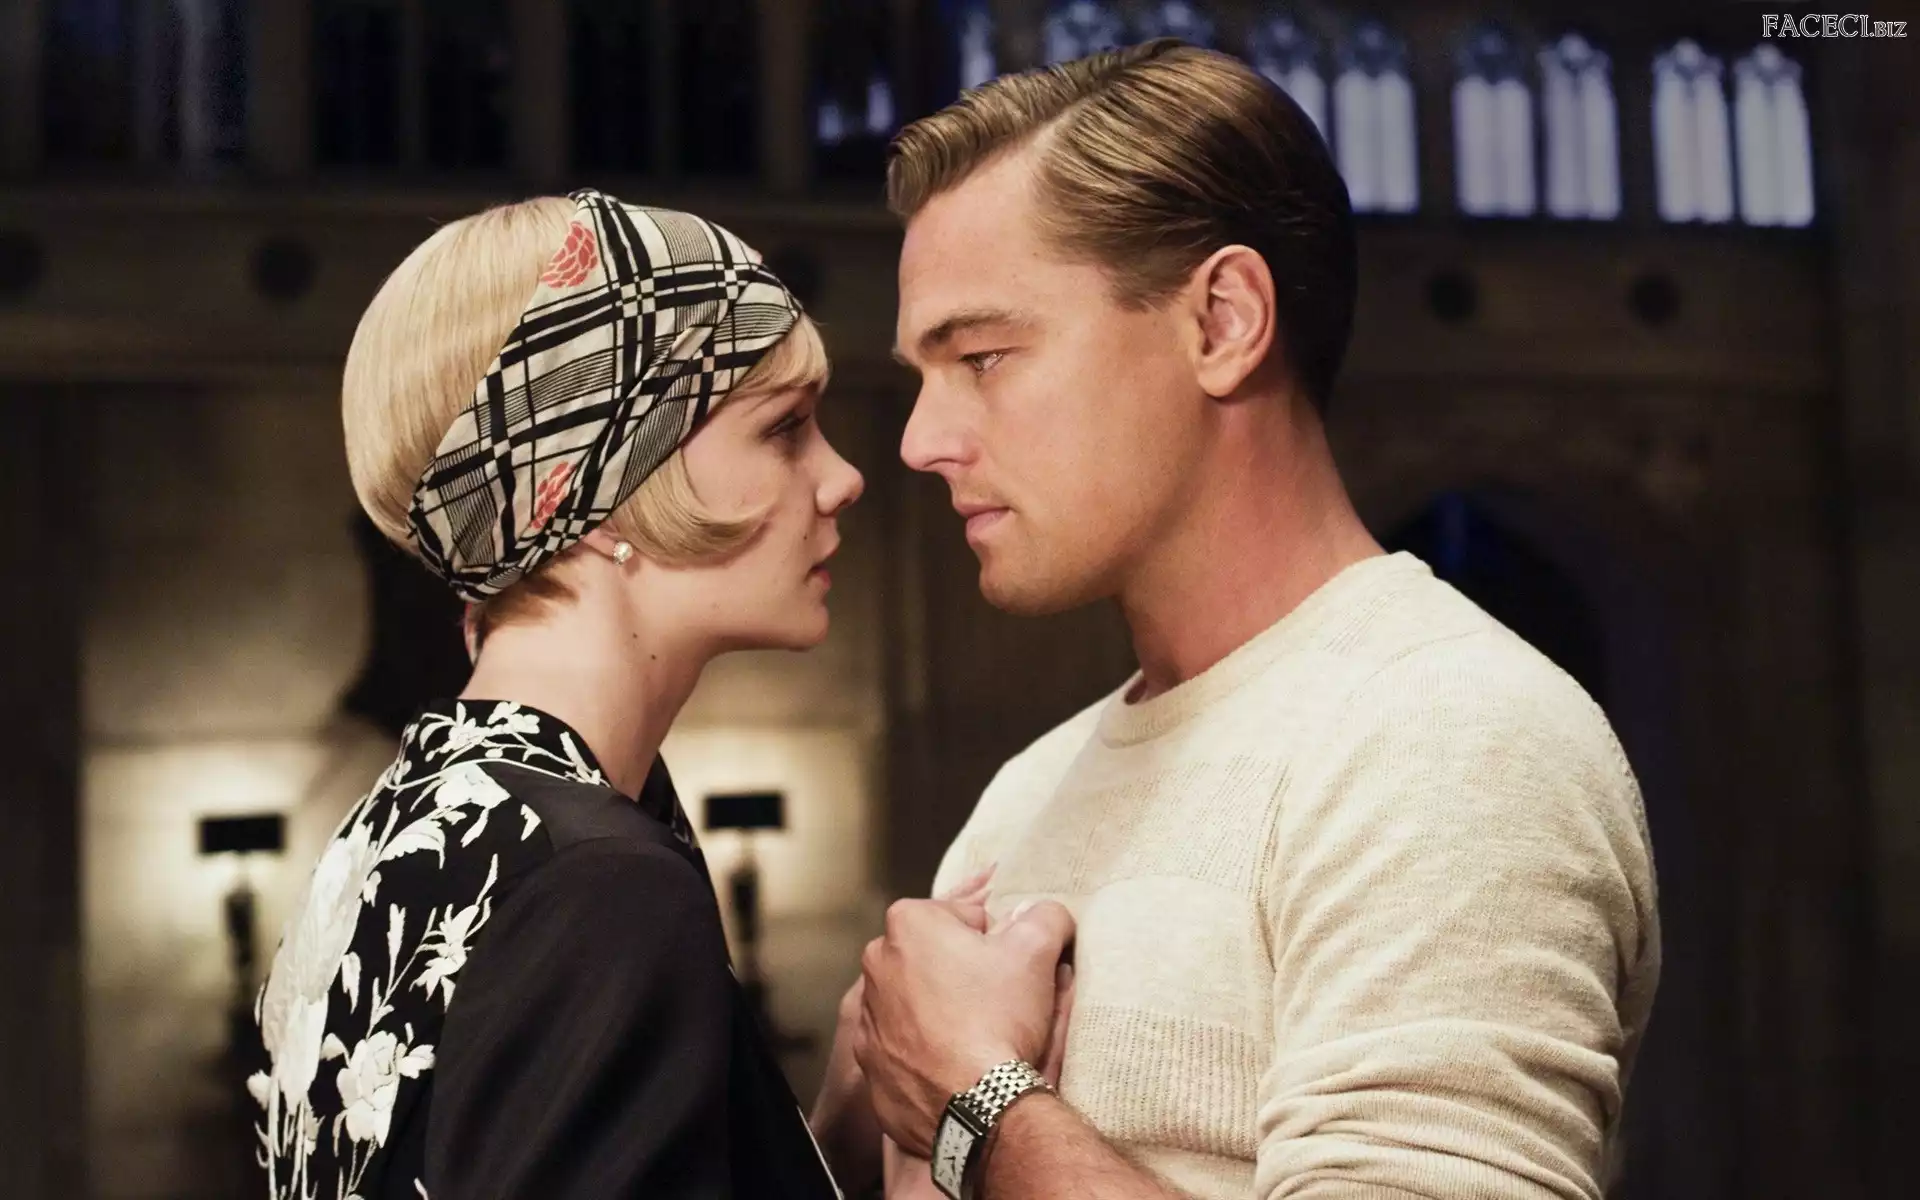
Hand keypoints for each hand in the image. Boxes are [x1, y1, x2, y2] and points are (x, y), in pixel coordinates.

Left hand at [854, 898, 1075, 1156]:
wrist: (975, 1106)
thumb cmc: (1000, 1018)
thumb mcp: (1038, 950)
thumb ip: (1044, 916)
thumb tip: (1044, 912)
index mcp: (908, 923)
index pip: (965, 917)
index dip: (996, 940)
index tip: (1011, 968)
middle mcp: (876, 964)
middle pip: (936, 956)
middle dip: (965, 971)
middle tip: (1000, 1000)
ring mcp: (867, 1016)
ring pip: (917, 999)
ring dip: (943, 1009)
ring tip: (979, 1034)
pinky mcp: (869, 1062)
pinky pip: (904, 1044)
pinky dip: (926, 1048)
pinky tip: (955, 1062)